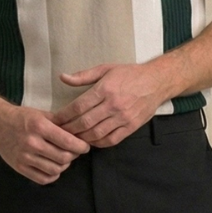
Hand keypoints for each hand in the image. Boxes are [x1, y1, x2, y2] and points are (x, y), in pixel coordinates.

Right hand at [0, 105, 90, 183]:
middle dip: (74, 156)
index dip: (81, 146)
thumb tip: (80, 133)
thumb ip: (60, 124)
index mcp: (39, 127)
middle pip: (64, 158)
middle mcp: (32, 143)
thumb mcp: (41, 114)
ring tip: (64, 159)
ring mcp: (24, 157)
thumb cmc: (22, 118)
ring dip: (64, 166)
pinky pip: (43, 178)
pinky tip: (53, 167)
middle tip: (75, 152)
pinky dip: (53, 175)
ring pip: (55, 169)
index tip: (85, 146)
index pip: (68, 142)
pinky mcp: (19, 167)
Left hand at [50, 62, 169, 146]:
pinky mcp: (131, 127)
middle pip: (85, 123)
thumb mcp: (106, 69)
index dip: (64, 116)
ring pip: (96, 134)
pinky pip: (111, 140)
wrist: (156, 82)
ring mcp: (123, 117)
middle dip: (69, 130)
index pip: (78, 107)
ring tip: (72, 138)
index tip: (55, 120)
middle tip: (59, 132)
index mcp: (105, 89)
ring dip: (81, 138)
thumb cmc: (130, 74)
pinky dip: (98, 143)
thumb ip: (83, 76)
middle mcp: (113, 105)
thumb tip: (63, 77)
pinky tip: (90, 141)